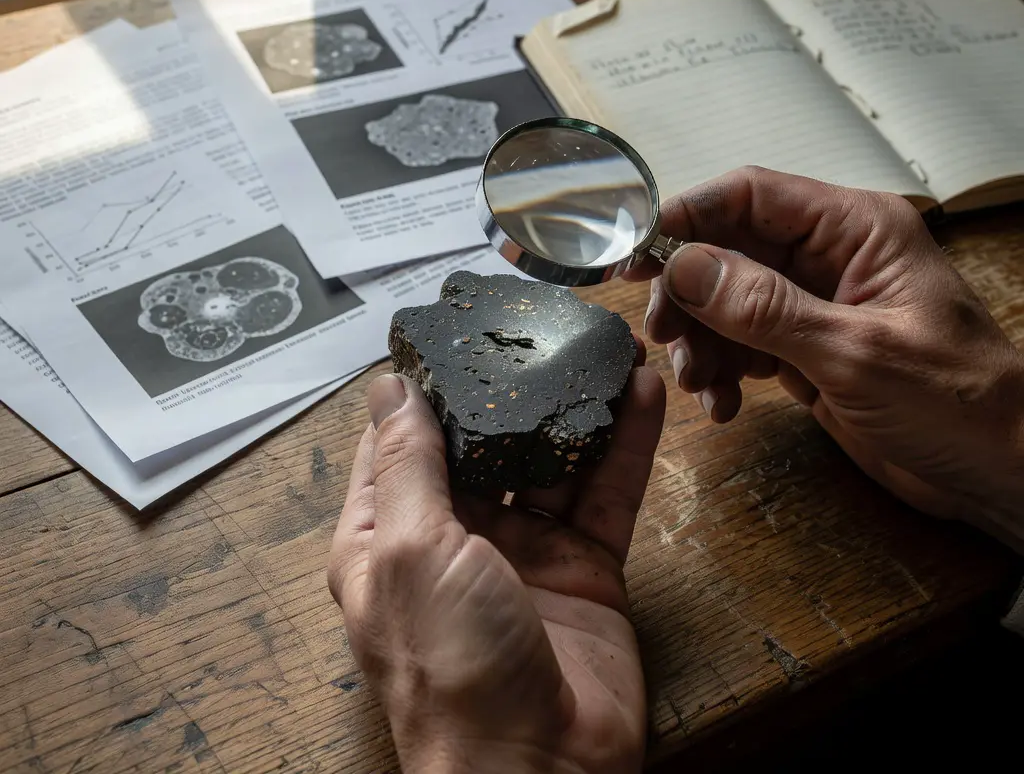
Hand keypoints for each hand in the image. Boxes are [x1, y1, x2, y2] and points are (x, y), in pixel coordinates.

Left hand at [328, 357, 665, 773]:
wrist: (541, 773)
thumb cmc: (450, 668)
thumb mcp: (414, 550)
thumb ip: (407, 464)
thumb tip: (388, 389)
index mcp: (390, 535)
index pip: (397, 442)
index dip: (420, 387)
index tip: (448, 330)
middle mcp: (453, 538)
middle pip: (482, 443)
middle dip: (511, 388)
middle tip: (539, 324)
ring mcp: (521, 551)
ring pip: (550, 460)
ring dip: (575, 407)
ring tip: (602, 346)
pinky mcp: (582, 566)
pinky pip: (604, 493)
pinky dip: (624, 445)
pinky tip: (642, 394)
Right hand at [630, 166, 1023, 550]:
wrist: (998, 474)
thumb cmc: (957, 402)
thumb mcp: (854, 352)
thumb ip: (764, 308)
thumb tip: (684, 266)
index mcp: (855, 229)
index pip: (751, 195)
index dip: (688, 215)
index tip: (637, 251)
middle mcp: (829, 257)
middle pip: (728, 249)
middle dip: (688, 292)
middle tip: (662, 333)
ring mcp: (814, 304)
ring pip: (726, 300)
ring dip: (701, 341)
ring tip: (701, 385)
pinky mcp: (806, 349)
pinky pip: (741, 344)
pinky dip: (722, 371)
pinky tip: (724, 405)